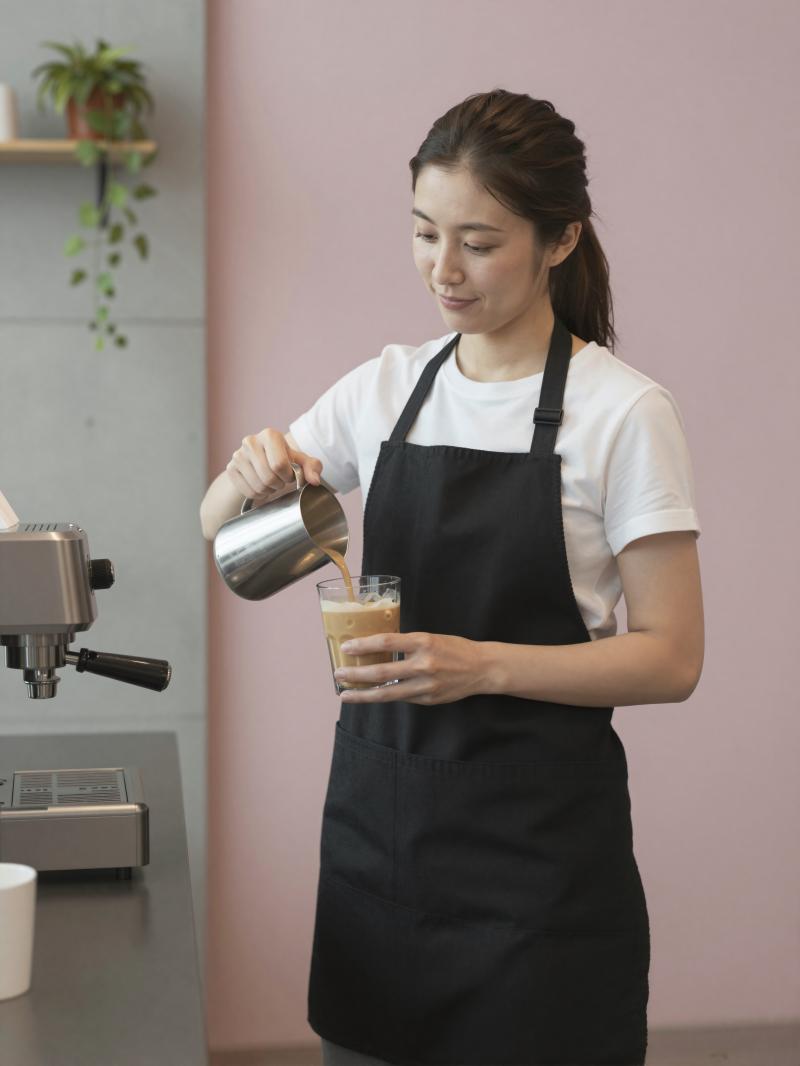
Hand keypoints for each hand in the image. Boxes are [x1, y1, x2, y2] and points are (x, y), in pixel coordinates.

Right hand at [225, 428, 321, 502]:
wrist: (260, 463)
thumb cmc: (285, 460)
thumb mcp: (302, 461)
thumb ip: (313, 468)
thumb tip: (315, 481)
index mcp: (270, 435)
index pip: (279, 465)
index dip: (288, 476)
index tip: (290, 474)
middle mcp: (250, 441)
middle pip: (268, 477)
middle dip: (279, 484)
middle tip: (280, 480)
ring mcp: (237, 455)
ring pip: (258, 486)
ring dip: (269, 490)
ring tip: (271, 483)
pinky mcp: (230, 469)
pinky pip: (248, 491)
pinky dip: (257, 494)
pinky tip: (261, 486)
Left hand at [335, 632, 490, 704]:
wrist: (481, 668)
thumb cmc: (454, 648)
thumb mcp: (430, 638)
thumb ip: (406, 644)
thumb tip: (377, 648)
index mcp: (423, 642)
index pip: (386, 641)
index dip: (363, 645)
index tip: (346, 648)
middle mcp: (423, 664)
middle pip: (381, 672)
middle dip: (356, 674)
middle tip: (338, 674)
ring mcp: (425, 685)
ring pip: (387, 693)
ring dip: (363, 694)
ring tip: (345, 694)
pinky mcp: (427, 700)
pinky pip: (400, 698)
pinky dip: (383, 696)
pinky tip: (369, 696)